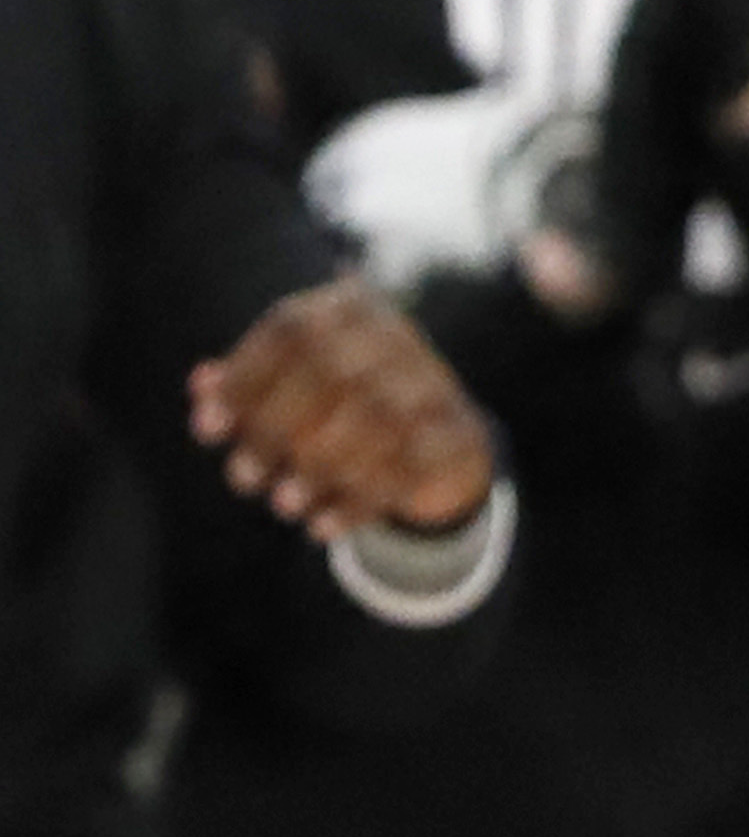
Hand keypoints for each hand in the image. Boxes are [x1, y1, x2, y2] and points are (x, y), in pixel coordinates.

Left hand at [189, 276, 496, 539]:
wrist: (436, 436)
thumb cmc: (334, 409)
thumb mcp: (285, 391)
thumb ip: (242, 387)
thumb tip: (202, 385)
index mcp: (347, 310)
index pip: (292, 328)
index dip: (244, 379)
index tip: (206, 430)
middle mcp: (393, 336)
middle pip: (333, 370)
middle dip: (277, 430)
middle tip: (243, 479)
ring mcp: (433, 381)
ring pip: (378, 418)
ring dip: (322, 468)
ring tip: (283, 505)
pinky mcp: (457, 432)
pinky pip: (411, 466)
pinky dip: (361, 502)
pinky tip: (321, 527)